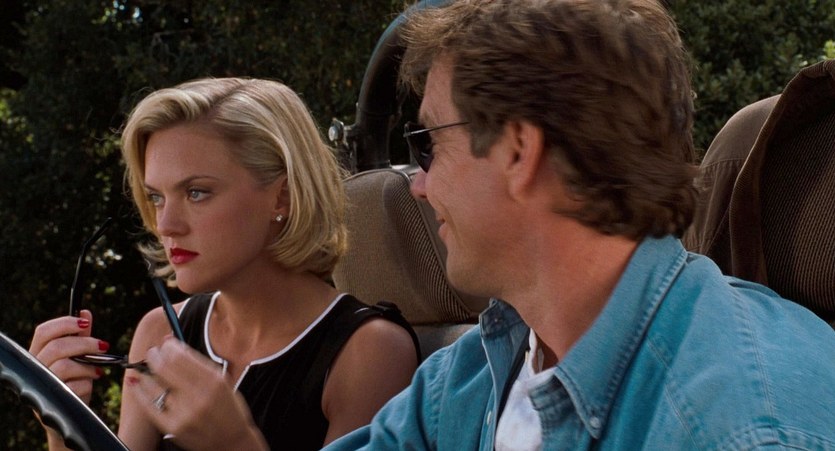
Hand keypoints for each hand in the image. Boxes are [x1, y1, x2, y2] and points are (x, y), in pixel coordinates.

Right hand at [29, 309, 103, 402]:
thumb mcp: (78, 357)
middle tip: (103, 346)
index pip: (43, 332)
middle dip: (85, 343)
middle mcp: (36, 369)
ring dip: (88, 366)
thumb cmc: (73, 381)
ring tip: (97, 370)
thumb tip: (85, 313)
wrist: (71, 415)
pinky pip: (74, 386)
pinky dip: (88, 383)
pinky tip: (91, 383)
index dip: (64, 323)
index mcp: (37, 354)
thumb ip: (80, 336)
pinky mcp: (55, 402)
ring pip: (64, 366)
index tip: (85, 323)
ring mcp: (43, 386)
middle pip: (57, 347)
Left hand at [130, 338, 267, 450]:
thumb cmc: (227, 408)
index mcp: (214, 381)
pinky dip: (139, 391)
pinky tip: (137, 383)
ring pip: (153, 384)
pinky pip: (149, 405)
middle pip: (164, 367)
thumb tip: (170, 342)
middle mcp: (199, 396)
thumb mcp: (222, 381)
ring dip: (145, 371)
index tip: (166, 344)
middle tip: (152, 353)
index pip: (181, 356)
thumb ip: (197, 363)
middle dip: (154, 356)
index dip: (169, 347)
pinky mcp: (172, 427)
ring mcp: (184, 413)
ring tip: (145, 368)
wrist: (232, 441)